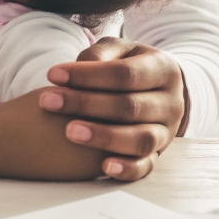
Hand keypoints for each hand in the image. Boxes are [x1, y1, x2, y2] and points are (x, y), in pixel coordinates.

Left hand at [38, 38, 186, 180]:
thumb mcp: (118, 49)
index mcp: (162, 69)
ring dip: (104, 136)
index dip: (88, 75)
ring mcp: (167, 131)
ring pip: (140, 138)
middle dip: (85, 104)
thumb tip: (79, 67)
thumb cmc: (128, 64)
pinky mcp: (159, 154)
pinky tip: (104, 167)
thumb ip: (99, 54)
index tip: (52, 75)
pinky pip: (147, 165)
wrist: (158, 88)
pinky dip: (128, 168)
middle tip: (47, 101)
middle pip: (129, 106)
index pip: (124, 73)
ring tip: (69, 132)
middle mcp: (171, 103)